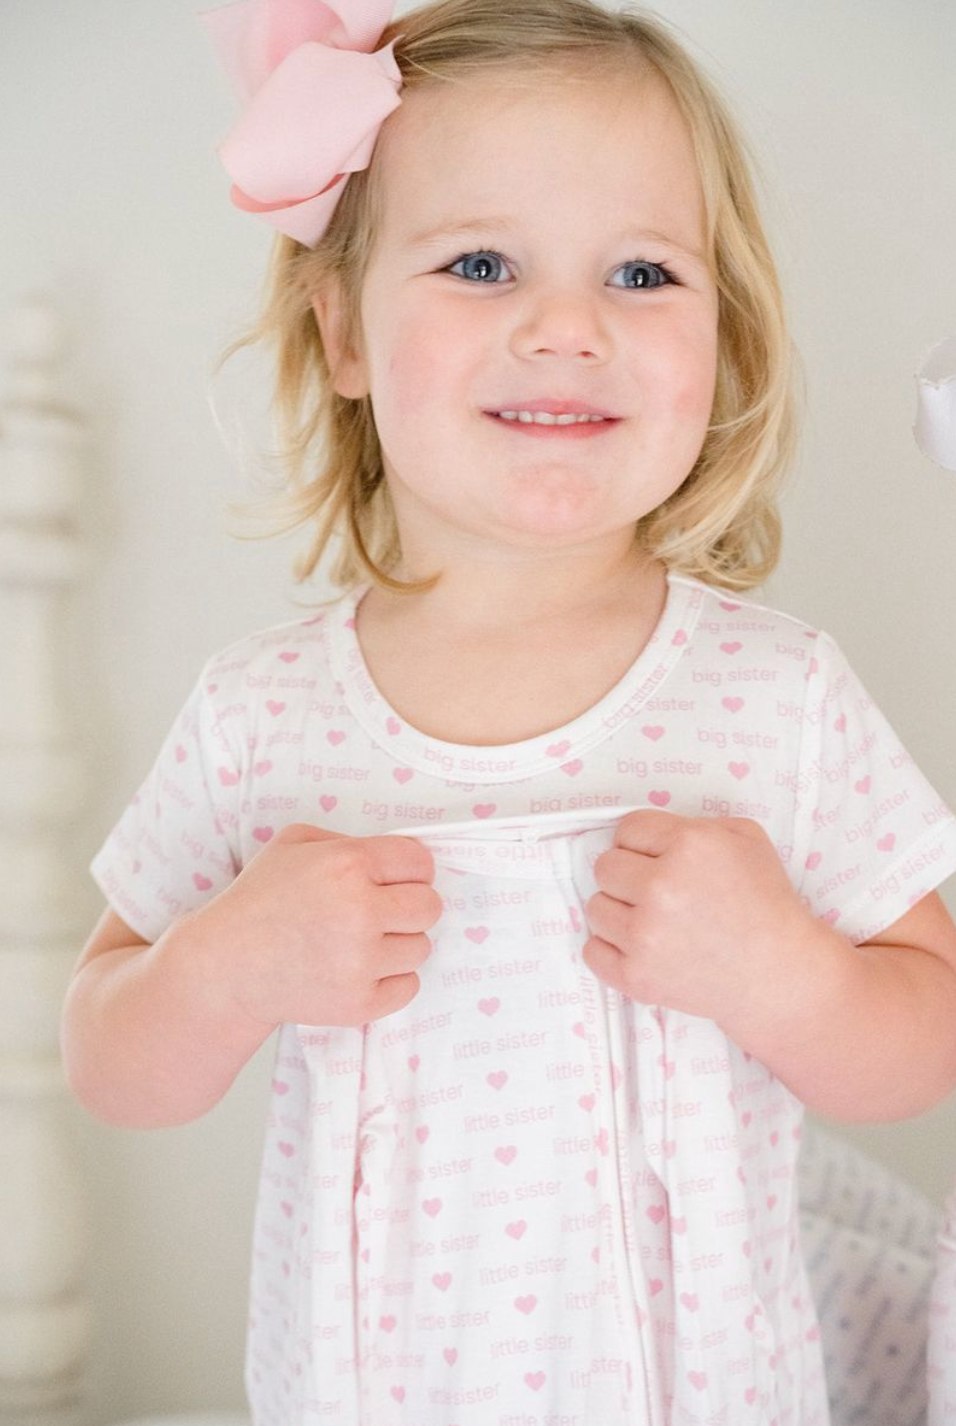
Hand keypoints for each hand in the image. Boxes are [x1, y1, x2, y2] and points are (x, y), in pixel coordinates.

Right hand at [185, 824, 441, 1029]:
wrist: (226, 967)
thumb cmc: (260, 899)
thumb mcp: (294, 843)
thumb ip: (349, 841)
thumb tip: (396, 859)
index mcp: (347, 864)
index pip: (420, 862)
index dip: (408, 870)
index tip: (391, 880)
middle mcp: (360, 911)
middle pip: (430, 906)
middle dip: (409, 906)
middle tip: (378, 912)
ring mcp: (361, 962)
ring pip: (422, 947)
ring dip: (398, 944)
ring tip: (360, 942)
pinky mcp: (360, 1003)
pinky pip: (409, 986)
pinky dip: (390, 980)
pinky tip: (358, 969)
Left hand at [583, 810, 823, 1035]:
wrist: (779, 974)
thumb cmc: (766, 903)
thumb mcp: (745, 838)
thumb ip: (693, 824)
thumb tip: (648, 834)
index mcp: (688, 845)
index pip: (627, 828)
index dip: (642, 843)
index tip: (656, 859)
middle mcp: (661, 886)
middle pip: (605, 867)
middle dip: (628, 876)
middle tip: (658, 892)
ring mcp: (645, 935)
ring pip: (595, 907)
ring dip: (619, 912)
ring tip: (655, 922)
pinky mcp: (637, 976)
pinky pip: (592, 951)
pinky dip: (611, 950)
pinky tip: (642, 947)